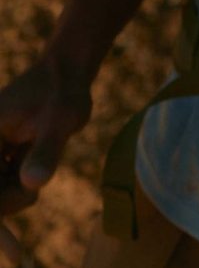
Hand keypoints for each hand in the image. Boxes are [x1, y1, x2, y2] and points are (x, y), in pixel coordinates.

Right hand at [0, 55, 92, 265]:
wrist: (70, 71)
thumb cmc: (65, 91)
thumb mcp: (60, 120)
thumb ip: (46, 152)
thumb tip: (33, 185)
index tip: (12, 250)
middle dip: (7, 206)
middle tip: (27, 219)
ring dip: (13, 199)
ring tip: (38, 178)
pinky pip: (1, 185)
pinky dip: (15, 194)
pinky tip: (29, 192)